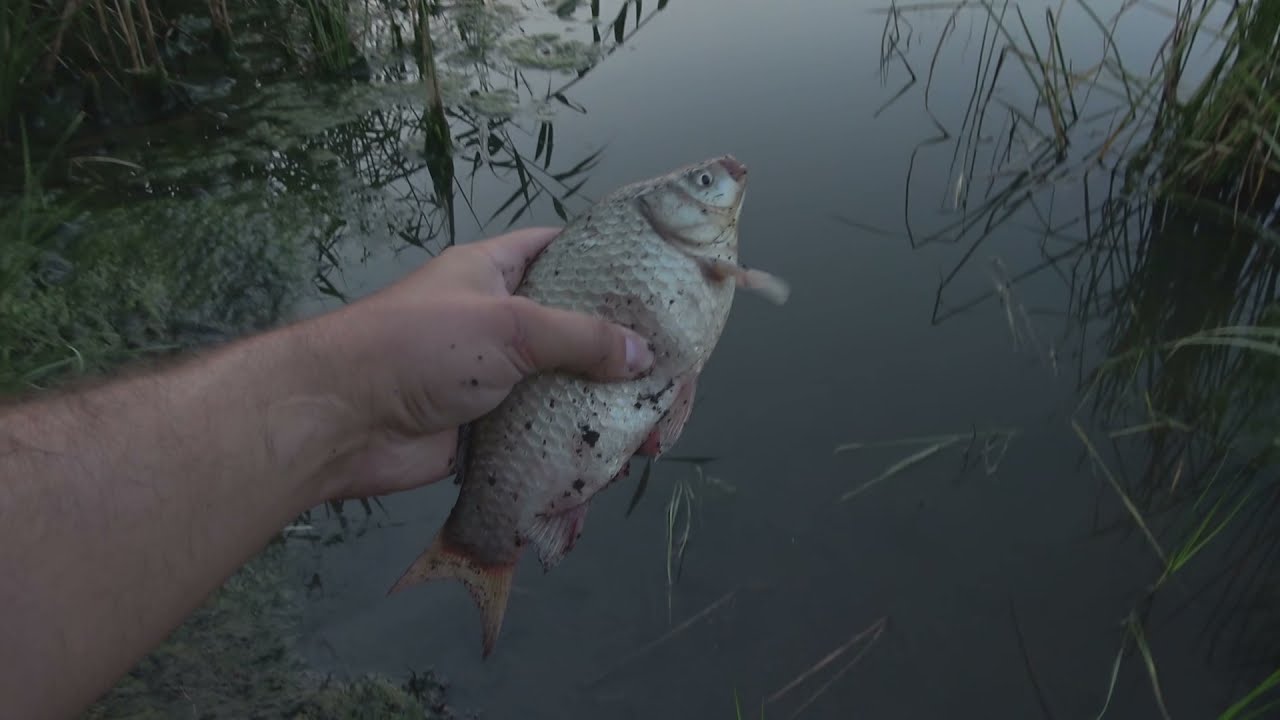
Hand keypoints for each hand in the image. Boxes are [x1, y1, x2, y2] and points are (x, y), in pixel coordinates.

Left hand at [311, 226, 654, 500]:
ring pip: (562, 390)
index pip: (561, 251)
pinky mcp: (488, 429)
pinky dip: (572, 450)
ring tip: (648, 435)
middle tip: (669, 377)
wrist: (344, 420)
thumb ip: (580, 337)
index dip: (607, 262)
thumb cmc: (418, 347)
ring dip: (601, 412)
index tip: (657, 283)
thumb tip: (642, 357)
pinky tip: (609, 466)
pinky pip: (542, 437)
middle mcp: (499, 321)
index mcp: (497, 272)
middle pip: (573, 331)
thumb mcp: (508, 326)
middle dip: (619, 355)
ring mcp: (494, 378)